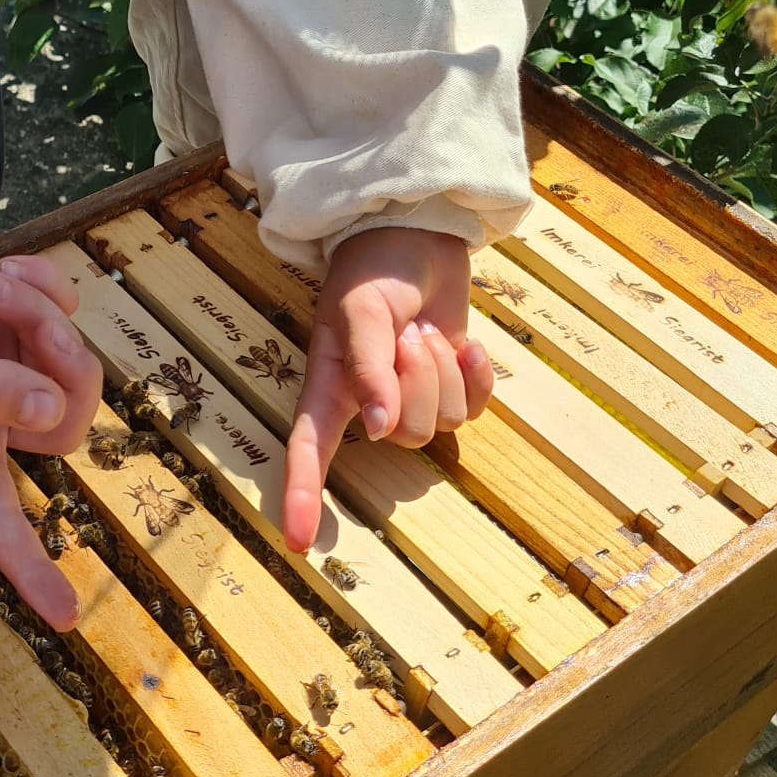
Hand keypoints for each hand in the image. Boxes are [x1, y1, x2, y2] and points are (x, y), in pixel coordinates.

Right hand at [0, 114, 101, 631]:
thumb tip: (51, 410)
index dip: (29, 570)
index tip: (65, 616)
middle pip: (68, 423)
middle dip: (57, 358)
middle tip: (19, 315)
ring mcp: (4, 364)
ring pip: (69, 361)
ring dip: (39, 313)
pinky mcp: (15, 319)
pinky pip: (64, 314)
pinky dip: (39, 285)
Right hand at [281, 228, 491, 550]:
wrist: (418, 234)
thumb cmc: (372, 268)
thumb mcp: (361, 310)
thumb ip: (367, 369)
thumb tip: (377, 430)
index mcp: (330, 385)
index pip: (311, 451)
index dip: (303, 496)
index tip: (297, 542)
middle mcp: (369, 403)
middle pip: (406, 434)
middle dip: (418, 381)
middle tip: (406, 334)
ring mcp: (414, 398)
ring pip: (445, 423)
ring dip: (445, 369)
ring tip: (425, 330)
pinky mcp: (452, 386)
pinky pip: (476, 409)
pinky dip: (478, 373)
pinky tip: (464, 342)